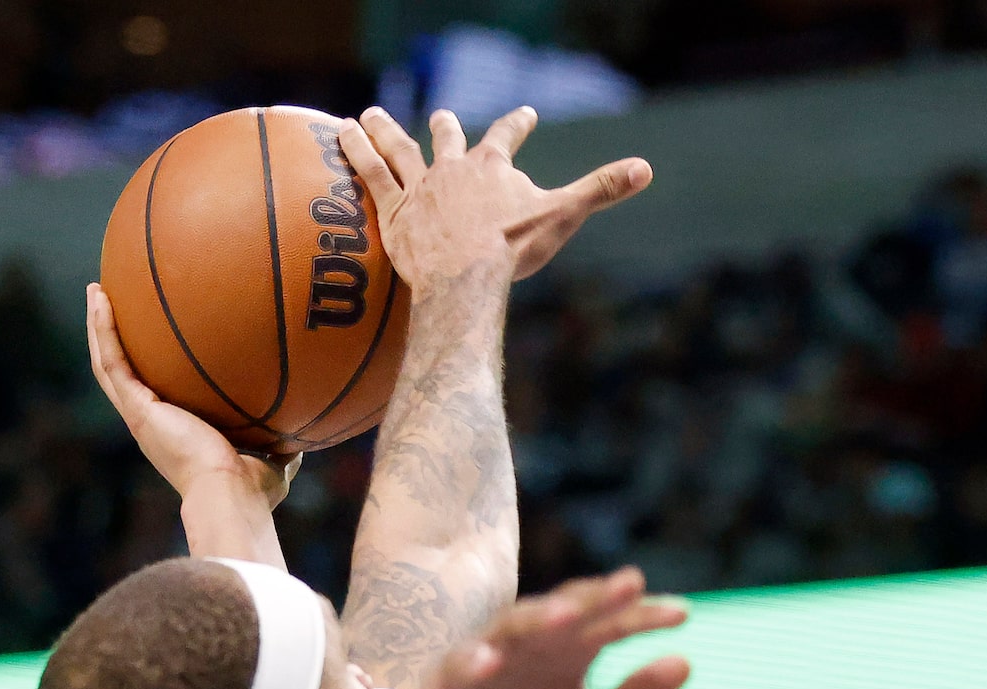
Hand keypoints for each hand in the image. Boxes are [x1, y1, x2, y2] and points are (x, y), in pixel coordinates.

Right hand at [86, 284, 298, 510]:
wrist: (231, 497)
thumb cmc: (252, 492)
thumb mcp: (274, 460)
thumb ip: (282, 442)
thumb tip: (304, 424)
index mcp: (175, 435)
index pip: (157, 396)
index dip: (151, 370)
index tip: (154, 343)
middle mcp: (152, 425)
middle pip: (124, 376)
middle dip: (117, 341)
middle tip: (112, 304)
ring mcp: (140, 417)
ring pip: (108, 365)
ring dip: (99, 327)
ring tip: (96, 290)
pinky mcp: (137, 410)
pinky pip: (112, 362)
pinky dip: (103, 329)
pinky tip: (100, 296)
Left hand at [337, 106, 651, 292]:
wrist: (465, 275)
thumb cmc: (513, 249)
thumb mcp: (562, 216)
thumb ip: (600, 189)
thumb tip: (647, 169)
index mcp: (493, 166)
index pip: (509, 136)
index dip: (519, 125)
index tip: (526, 115)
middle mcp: (452, 168)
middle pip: (448, 140)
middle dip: (447, 128)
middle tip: (443, 117)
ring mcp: (419, 188)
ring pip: (398, 150)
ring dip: (384, 131)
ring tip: (369, 116)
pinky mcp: (392, 212)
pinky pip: (368, 173)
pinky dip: (354, 152)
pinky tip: (339, 133)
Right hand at [383, 568, 687, 688]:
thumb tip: (685, 662)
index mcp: (569, 654)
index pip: (608, 624)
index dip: (641, 617)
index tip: (681, 614)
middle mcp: (531, 647)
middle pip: (565, 612)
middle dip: (595, 599)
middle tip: (630, 584)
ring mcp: (488, 660)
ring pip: (512, 627)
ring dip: (539, 619)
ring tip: (568, 615)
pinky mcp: (448, 687)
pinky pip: (460, 668)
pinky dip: (473, 662)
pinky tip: (490, 662)